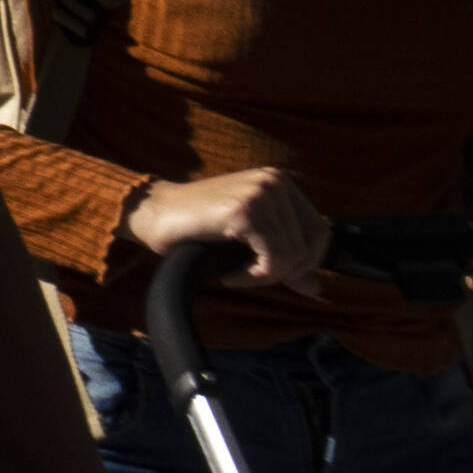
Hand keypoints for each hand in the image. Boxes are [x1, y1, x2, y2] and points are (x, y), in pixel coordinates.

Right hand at [128, 162, 340, 295]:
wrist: (151, 214)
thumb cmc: (197, 227)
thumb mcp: (249, 240)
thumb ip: (285, 260)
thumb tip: (318, 290)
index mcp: (278, 182)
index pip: (320, 232)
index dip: (303, 263)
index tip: (271, 272)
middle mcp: (273, 182)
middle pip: (312, 247)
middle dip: (285, 272)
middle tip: (253, 276)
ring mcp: (259, 194)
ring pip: (294, 257)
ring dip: (265, 277)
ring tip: (236, 274)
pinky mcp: (244, 212)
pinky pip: (273, 261)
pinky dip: (255, 277)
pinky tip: (232, 276)